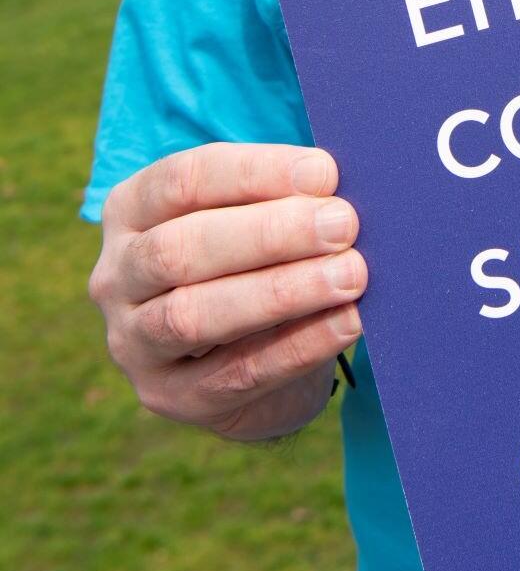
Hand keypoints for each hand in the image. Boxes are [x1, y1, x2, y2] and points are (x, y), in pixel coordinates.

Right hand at [88, 143, 365, 442]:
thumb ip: (285, 200)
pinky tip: (347, 321)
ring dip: (281, 292)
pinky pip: (236, 374)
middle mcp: (117, 276)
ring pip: (194, 315)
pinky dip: (298, 345)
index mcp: (131, 210)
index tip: (324, 173)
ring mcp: (134, 343)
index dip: (255, 172)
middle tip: (343, 224)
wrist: (256, 357)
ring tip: (351, 274)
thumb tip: (337, 189)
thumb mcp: (257, 219)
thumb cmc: (258, 260)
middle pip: (179, 248)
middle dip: (269, 234)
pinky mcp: (171, 397)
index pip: (183, 179)